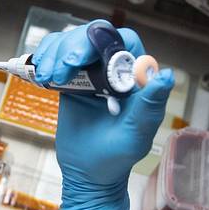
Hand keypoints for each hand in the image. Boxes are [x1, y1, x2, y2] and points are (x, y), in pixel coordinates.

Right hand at [33, 21, 173, 209]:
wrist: (88, 174)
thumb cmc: (117, 157)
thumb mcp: (136, 135)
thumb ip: (149, 106)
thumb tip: (167, 76)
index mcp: (135, 78)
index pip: (123, 40)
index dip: (102, 40)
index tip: (81, 59)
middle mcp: (112, 69)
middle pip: (91, 36)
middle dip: (71, 47)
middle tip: (60, 72)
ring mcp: (89, 72)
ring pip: (70, 41)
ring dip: (54, 53)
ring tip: (48, 77)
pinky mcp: (68, 79)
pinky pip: (54, 55)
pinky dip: (44, 58)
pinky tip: (41, 75)